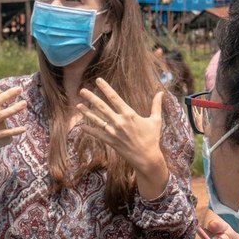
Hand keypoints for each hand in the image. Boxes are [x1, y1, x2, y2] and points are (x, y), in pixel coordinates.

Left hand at [77, 78, 168, 196]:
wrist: (147, 158)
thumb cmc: (152, 138)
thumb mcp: (156, 120)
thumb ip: (156, 105)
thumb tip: (161, 92)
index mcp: (129, 114)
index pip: (115, 98)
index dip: (106, 88)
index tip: (98, 80)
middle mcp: (119, 122)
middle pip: (102, 107)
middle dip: (91, 98)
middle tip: (82, 90)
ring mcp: (114, 132)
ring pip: (97, 120)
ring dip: (87, 112)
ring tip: (78, 105)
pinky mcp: (111, 142)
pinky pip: (97, 134)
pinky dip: (89, 130)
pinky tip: (81, 126)